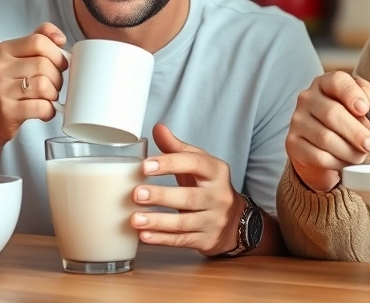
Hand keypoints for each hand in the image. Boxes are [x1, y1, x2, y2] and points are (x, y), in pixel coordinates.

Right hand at [0, 22, 67, 147]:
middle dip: (57, 77)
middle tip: (54, 86)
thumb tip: (60, 38)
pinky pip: (41, 107)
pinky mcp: (7, 111)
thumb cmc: (8, 86)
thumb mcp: (18, 59)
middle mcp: (0, 67)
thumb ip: (39, 42)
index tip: (60, 64)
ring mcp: (1, 89)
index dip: (57, 54)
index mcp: (4, 50)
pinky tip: (45, 111)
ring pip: (44, 85)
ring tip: (47, 98)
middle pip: (44, 64)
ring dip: (53, 94)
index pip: (39, 41)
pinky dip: (49, 110)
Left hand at [130, 124, 242, 255]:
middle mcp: (219, 196)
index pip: (195, 164)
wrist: (234, 220)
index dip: (170, 163)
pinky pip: (182, 241)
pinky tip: (144, 236)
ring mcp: (214, 221)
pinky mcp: (207, 240)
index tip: (145, 165)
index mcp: (216, 172)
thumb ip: (177, 148)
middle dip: (161, 196)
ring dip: (158, 221)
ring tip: (135, 219)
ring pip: (184, 222)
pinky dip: (162, 239)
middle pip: (189, 197)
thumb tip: (158, 128)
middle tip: (137, 193)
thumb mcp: (199, 164)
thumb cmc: (208, 186)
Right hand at [285, 71, 369, 191]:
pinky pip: (318, 156)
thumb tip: (368, 111)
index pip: (337, 81)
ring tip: (360, 156)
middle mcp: (307, 98)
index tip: (365, 110)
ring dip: (348, 151)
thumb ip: (367, 99)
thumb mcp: (359, 103)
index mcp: (325, 84)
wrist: (321, 144)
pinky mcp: (293, 143)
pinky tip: (344, 162)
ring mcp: (297, 121)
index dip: (352, 94)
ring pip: (325, 138)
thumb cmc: (345, 120)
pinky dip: (336, 162)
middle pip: (332, 113)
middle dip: (356, 132)